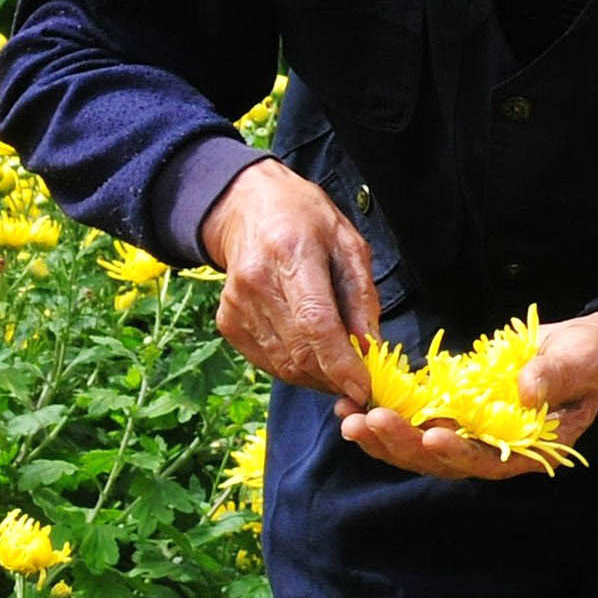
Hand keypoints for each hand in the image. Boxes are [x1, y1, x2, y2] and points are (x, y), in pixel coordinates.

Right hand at [198, 158, 381, 411]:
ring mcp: (237, 306)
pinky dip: (294, 369)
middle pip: (299, 351)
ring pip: (283, 364)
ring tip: (338, 370)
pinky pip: (267, 361)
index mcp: (291, 255)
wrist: (248, 209)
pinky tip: (311, 356)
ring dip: (316, 377)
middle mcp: (256, 283)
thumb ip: (361, 295)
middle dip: (333, 377)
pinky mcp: (227, 322)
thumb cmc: (305, 221)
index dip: (340, 363)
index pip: (315, 323)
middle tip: (358, 382)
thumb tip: (369, 347)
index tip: (363, 388)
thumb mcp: (347, 243)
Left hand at [336, 306, 597, 479]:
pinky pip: (412, 420)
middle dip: (401, 443)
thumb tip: (528, 391)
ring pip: (416, 446)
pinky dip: (383, 413)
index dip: (459, 453)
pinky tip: (352, 404)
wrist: (584, 348)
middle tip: (367, 423)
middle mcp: (491, 449)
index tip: (432, 435)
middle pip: (439, 460)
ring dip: (381, 435)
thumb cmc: (593, 358)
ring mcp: (468, 433)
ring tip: (348, 419)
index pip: (487, 461)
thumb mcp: (583, 361)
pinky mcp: (450, 412)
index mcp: (528, 449)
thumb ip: (557, 377)